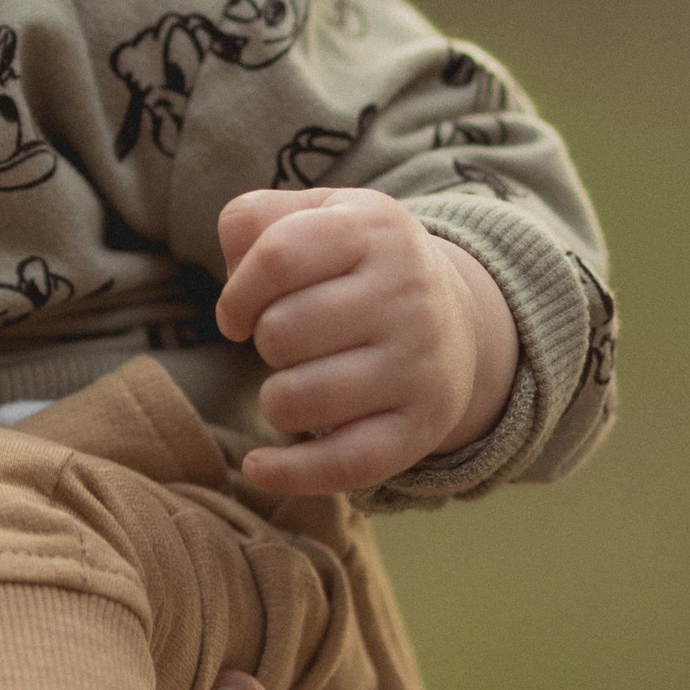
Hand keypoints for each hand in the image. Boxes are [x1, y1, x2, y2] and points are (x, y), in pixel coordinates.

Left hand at [215, 184, 516, 495]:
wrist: (454, 319)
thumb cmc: (355, 267)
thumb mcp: (316, 217)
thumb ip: (255, 220)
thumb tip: (235, 266)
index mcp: (374, 230)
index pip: (276, 258)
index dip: (237, 293)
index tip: (238, 314)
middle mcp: (407, 293)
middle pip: (281, 333)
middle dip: (265, 344)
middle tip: (291, 344)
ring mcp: (419, 364)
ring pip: (299, 400)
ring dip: (276, 400)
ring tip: (299, 384)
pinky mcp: (422, 426)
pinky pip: (343, 462)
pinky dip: (289, 472)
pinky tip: (260, 465)